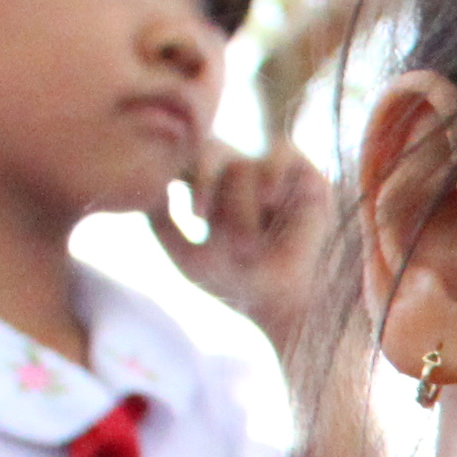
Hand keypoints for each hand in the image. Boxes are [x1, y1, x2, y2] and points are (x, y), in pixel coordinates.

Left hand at [152, 140, 333, 361]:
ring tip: (247, 248)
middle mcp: (240, 171)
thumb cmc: (236, 284)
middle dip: (205, 185)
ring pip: (241, 166)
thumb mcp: (186, 256)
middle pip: (211, 153)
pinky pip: (281, 152)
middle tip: (204, 219)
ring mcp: (271, 170)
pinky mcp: (304, 173)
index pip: (186, 158)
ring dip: (241, 208)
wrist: (285, 304)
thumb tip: (152, 186)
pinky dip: (272, 171)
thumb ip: (160, 224)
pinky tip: (270, 199)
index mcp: (211, 185)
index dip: (181, 172)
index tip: (194, 213)